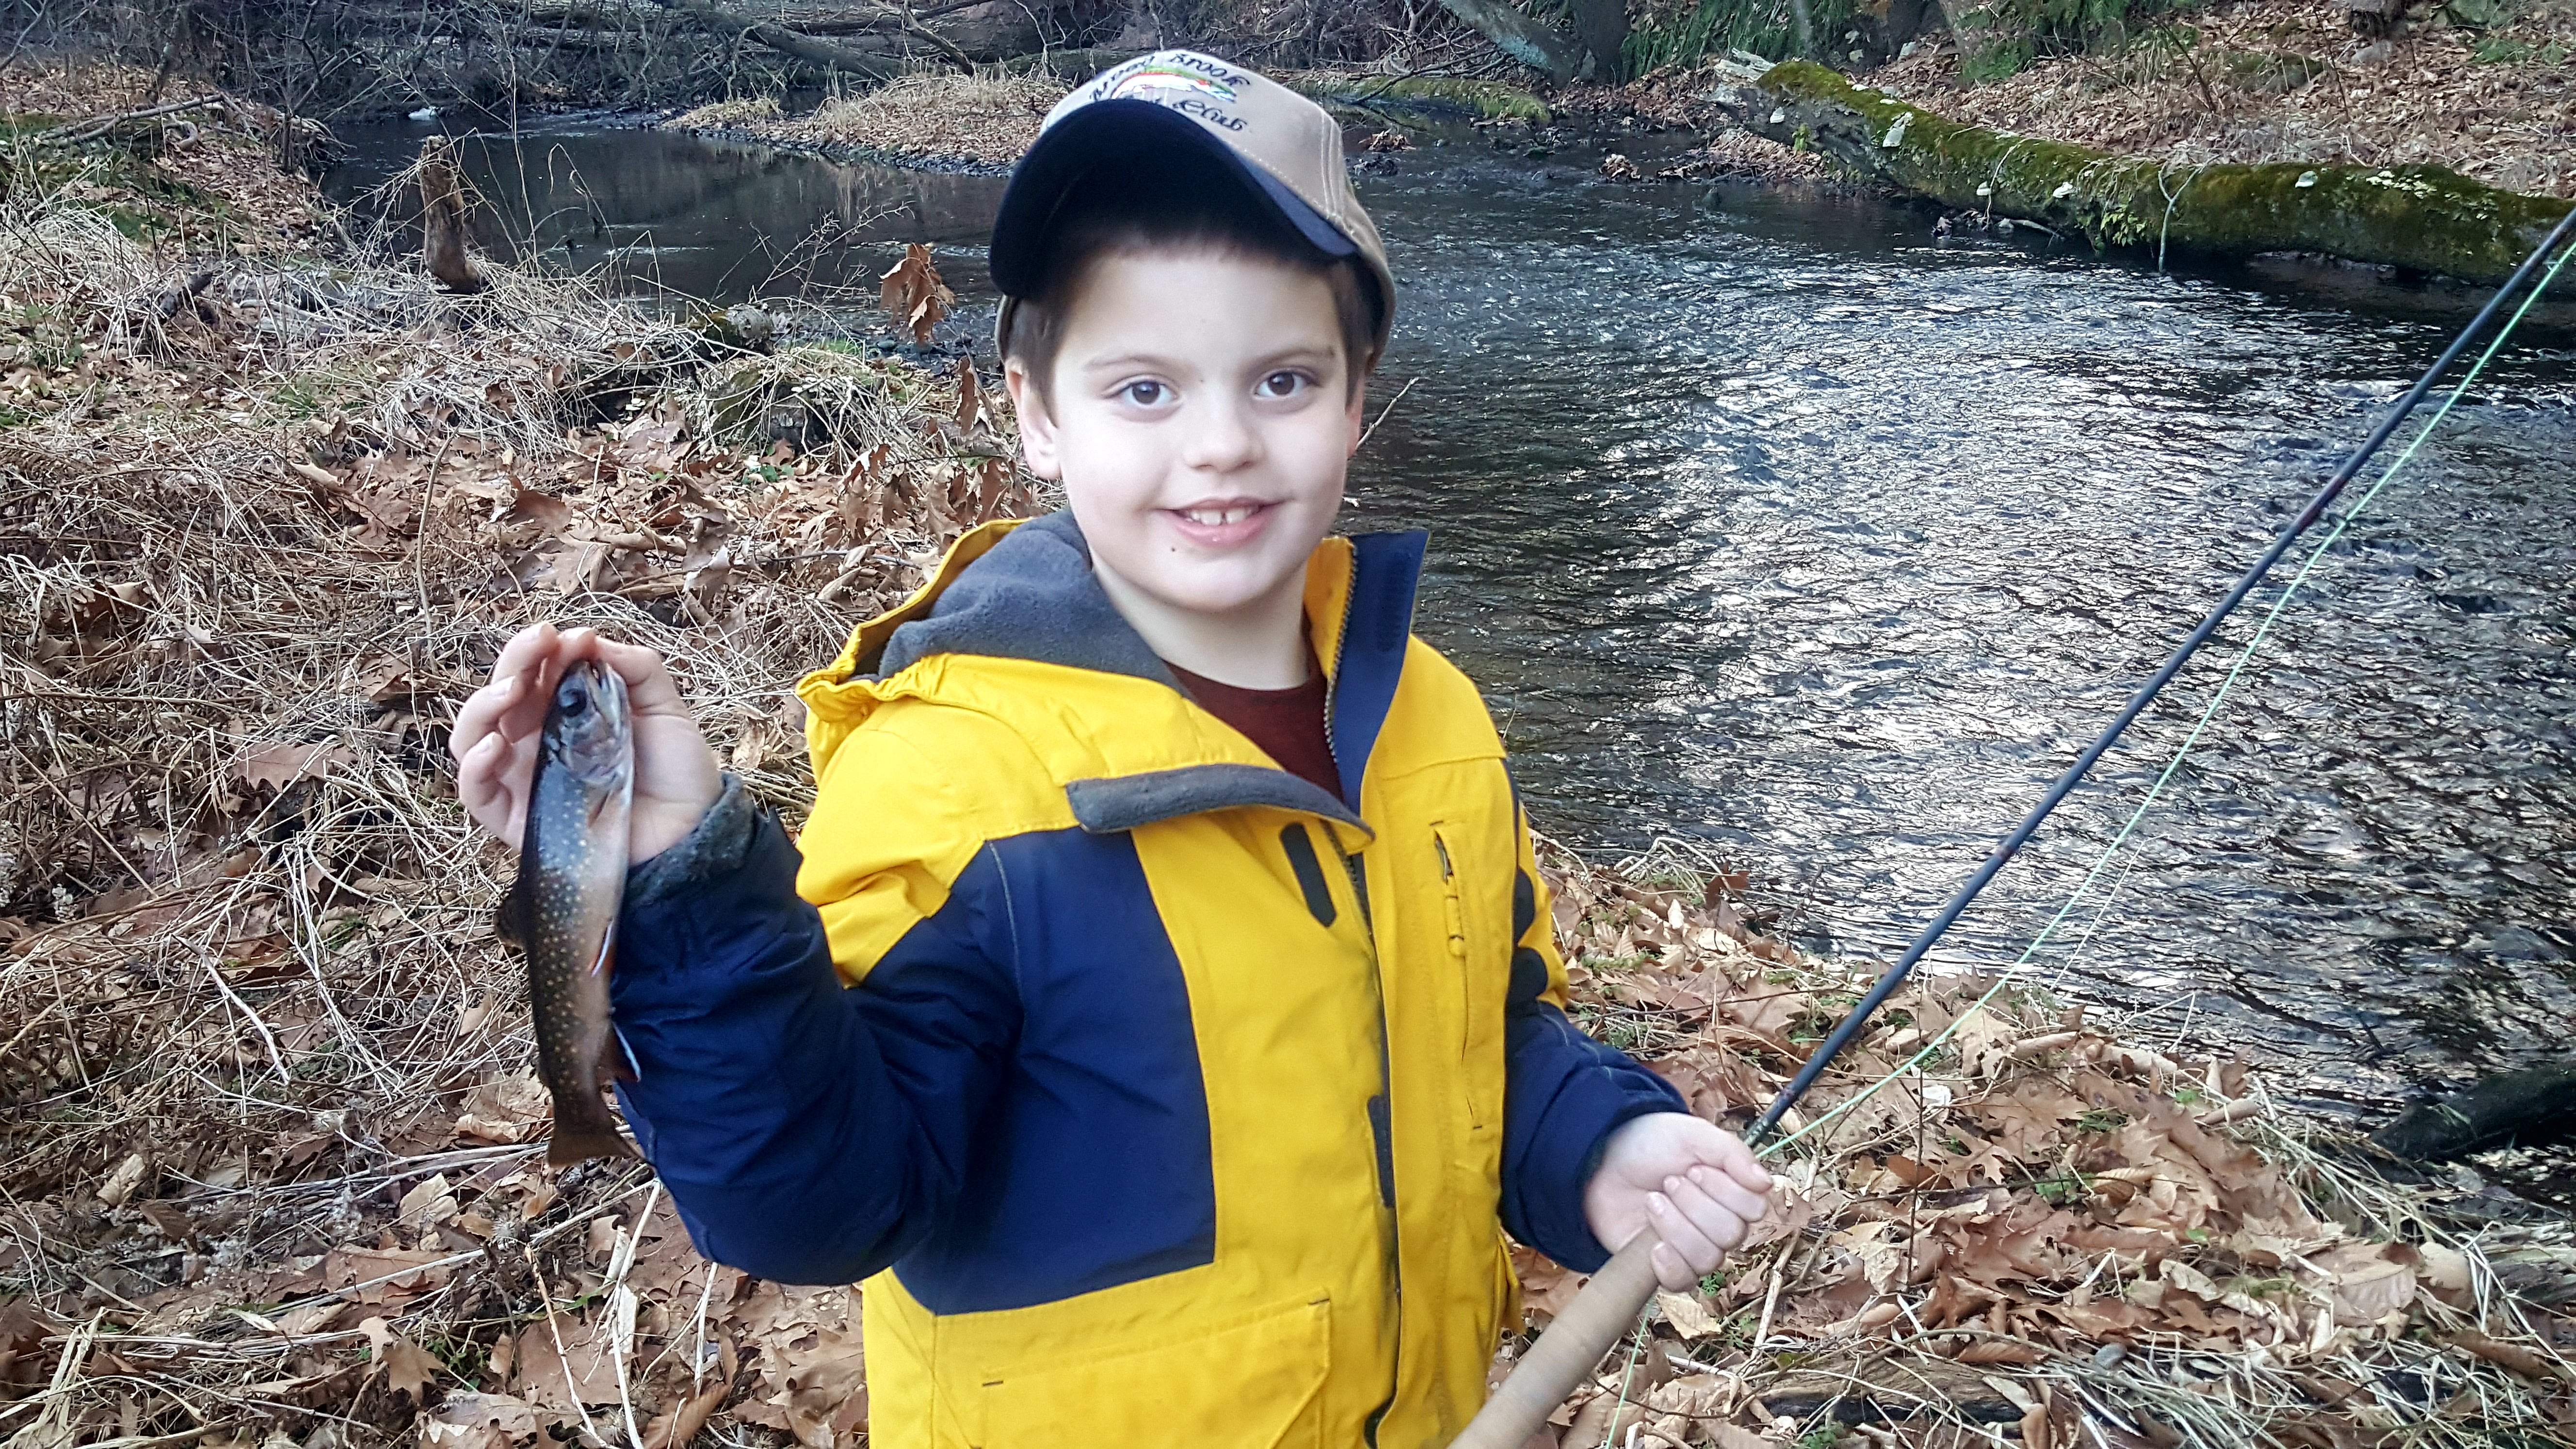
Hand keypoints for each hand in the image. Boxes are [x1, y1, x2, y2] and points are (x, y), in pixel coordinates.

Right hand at [449, 622, 722, 863]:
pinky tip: (495, 745)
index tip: (573, 638)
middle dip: (514, 663)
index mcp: (562, 710)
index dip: (541, 649)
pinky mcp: (517, 819)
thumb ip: (636, 668)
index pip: (533, 671)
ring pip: (472, 737)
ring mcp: (522, 778)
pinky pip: (477, 793)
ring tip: (512, 689)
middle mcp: (535, 740)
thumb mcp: (664, 708)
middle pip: (500, 695)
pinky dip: (474, 766)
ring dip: (483, 706)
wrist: (693, 827)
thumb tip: (591, 640)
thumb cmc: (675, 769)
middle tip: (540, 645)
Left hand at [1582, 1113, 1773, 1291]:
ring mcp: (1693, 1249)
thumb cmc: (1650, 1144)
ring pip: (1708, 1257)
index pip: (1754, 1208)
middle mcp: (1719, 1225)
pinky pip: (1683, 1282)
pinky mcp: (1666, 1268)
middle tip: (1669, 1181)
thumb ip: (1733, 1153)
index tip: (1693, 1168)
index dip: (1725, 1189)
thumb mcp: (1693, 1134)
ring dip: (1676, 1224)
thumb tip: (1766, 1183)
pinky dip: (1670, 1264)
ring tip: (1652, 1200)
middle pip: (1731, 1234)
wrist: (1600, 1159)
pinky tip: (1654, 1245)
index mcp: (1733, 1193)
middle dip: (1694, 1203)